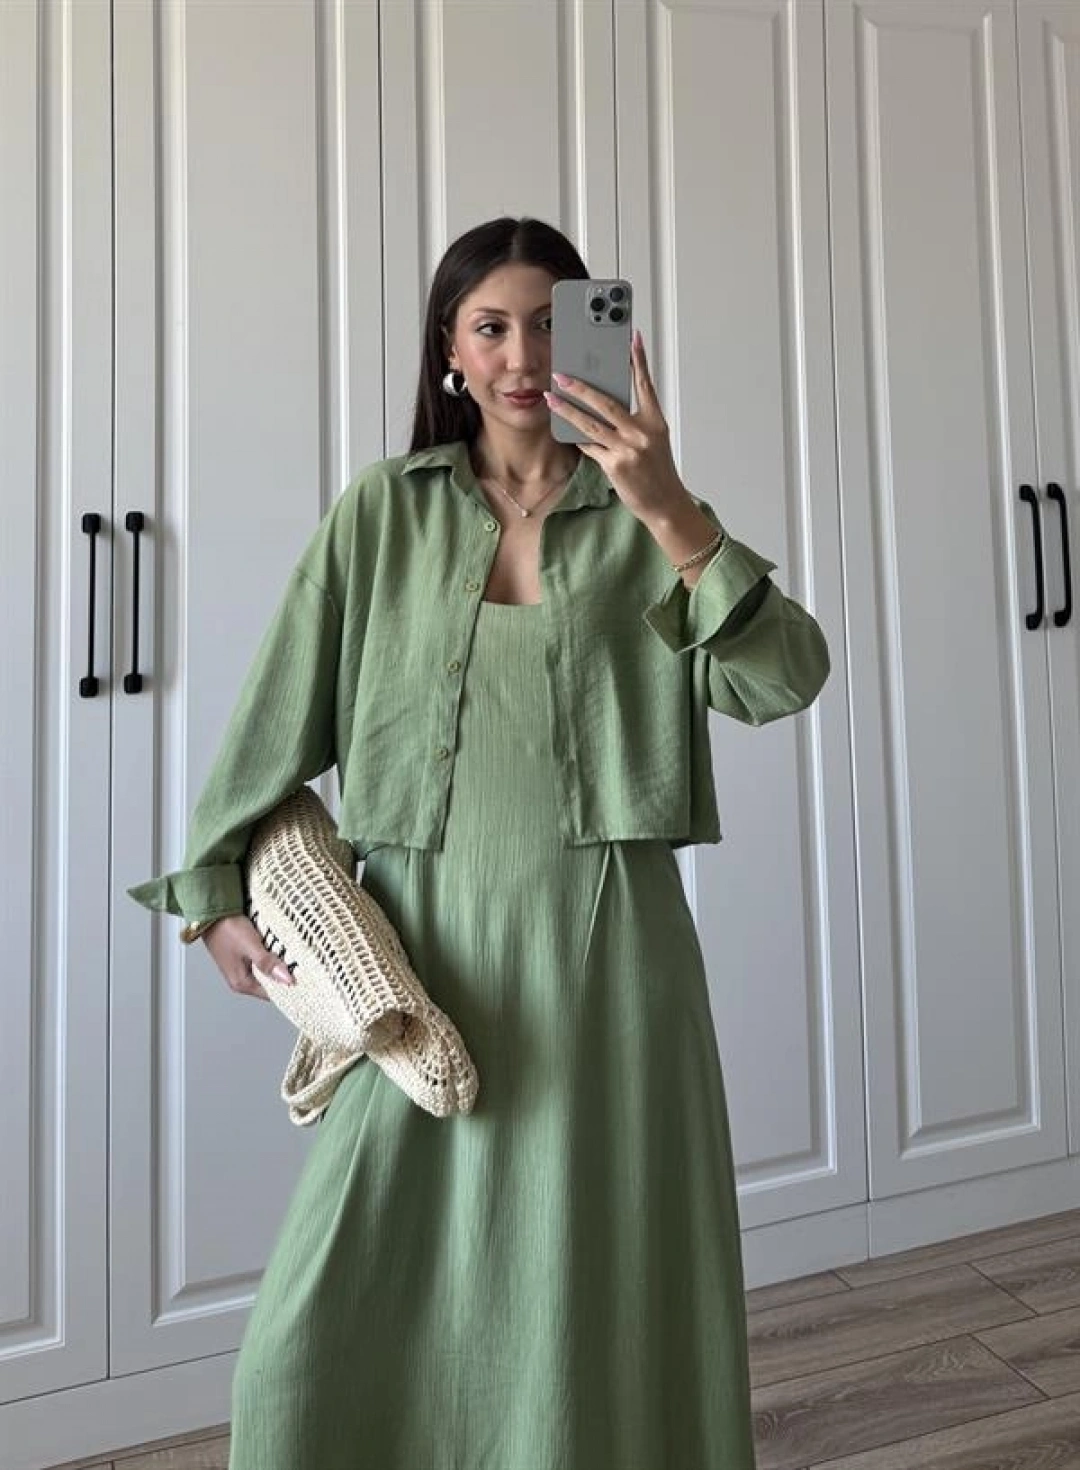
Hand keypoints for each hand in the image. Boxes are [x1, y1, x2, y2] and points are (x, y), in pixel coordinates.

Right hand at [203, 914, 296, 1001]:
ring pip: (268, 970)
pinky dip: (272, 955)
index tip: (305, 979)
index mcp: (242, 983)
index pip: (272, 994)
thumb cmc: (227, 930)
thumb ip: (268, 964)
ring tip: (295, 956)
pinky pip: (264, 960)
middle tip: (303, 966)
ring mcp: (243, 967)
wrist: (212, 912)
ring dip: (280, 963)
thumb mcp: (251, 946)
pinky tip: (281, 948)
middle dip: (285, 974)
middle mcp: (242, 979)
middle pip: (271, 982)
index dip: (288, 987)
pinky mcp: (245, 955)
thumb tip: (286, 980)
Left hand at [544, 329, 692, 522]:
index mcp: (655, 422)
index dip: (639, 360)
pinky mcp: (614, 465)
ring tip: (551, 398)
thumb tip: (608, 403)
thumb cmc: (658, 471)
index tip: (632, 338)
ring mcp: (627, 449)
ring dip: (567, 410)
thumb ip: (635, 421)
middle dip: (581, 386)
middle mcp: (642, 433)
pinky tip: (564, 428)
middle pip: (607, 402)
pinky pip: (590, 446)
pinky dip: (577, 437)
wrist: (665, 503)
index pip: (645, 384)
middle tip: (562, 374)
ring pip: (591, 424)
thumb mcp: (654, 440)